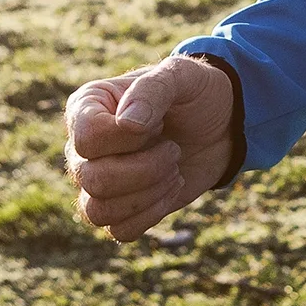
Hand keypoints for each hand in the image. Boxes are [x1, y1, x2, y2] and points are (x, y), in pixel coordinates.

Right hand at [62, 55, 235, 241]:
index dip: (128, 139)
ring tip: (174, 169)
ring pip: (99, 210)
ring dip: (148, 193)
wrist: (222, 123)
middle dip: (145, 169)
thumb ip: (152, 90)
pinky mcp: (120, 208)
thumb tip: (126, 124)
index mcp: (87, 107)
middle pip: (92, 178)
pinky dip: (152, 214)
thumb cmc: (195, 92)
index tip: (158, 122)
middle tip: (174, 149)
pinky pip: (119, 230)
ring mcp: (97, 180)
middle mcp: (83, 147)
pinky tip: (172, 187)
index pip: (87, 138)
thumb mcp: (180, 75)